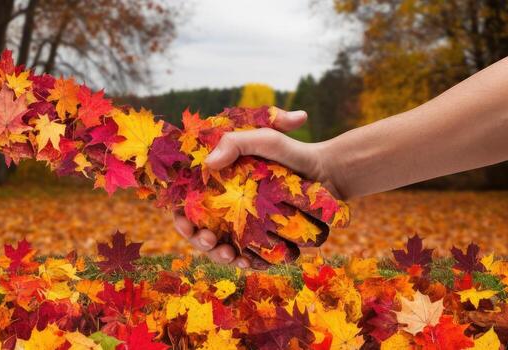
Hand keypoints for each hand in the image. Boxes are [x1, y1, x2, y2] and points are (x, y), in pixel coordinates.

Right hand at [172, 108, 337, 267]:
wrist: (327, 172)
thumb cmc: (292, 152)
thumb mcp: (265, 138)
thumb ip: (236, 142)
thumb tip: (209, 164)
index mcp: (217, 182)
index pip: (187, 204)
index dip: (180, 217)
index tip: (185, 224)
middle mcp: (226, 205)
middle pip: (199, 229)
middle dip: (198, 240)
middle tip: (209, 241)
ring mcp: (243, 223)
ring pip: (220, 246)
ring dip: (218, 255)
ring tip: (230, 255)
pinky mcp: (261, 238)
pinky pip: (246, 254)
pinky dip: (243, 261)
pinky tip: (246, 262)